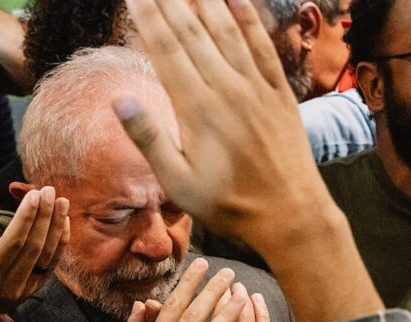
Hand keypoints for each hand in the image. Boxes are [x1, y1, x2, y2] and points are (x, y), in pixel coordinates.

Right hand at [0, 187, 69, 318]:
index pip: (12, 243)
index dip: (25, 218)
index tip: (34, 195)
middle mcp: (9, 287)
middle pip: (33, 247)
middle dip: (43, 217)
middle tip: (48, 191)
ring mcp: (26, 290)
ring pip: (47, 255)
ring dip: (56, 226)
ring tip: (61, 201)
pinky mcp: (36, 289)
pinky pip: (53, 263)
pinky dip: (60, 241)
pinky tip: (63, 220)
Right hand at [114, 0, 323, 242]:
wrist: (290, 213)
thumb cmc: (228, 202)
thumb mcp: (178, 183)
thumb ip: (150, 140)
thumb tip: (120, 101)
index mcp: (197, 108)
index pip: (166, 50)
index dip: (148, 18)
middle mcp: (227, 88)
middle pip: (193, 32)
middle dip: (169, 2)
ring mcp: (256, 87)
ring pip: (227, 30)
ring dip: (205, 1)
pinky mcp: (279, 92)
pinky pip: (262, 45)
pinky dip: (249, 18)